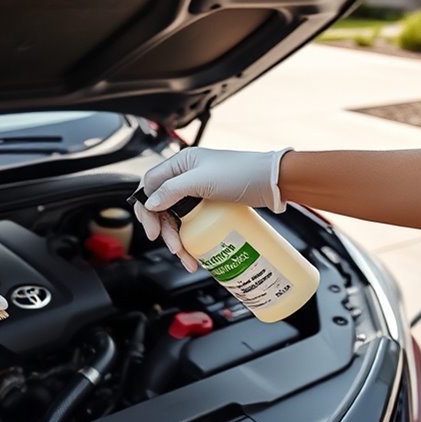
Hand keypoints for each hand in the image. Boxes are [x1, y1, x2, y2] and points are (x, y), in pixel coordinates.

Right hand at [133, 147, 290, 271]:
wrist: (274, 181)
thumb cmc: (243, 173)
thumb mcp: (202, 180)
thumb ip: (172, 190)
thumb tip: (150, 204)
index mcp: (180, 164)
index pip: (150, 186)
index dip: (147, 209)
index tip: (153, 231)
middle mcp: (185, 176)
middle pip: (162, 207)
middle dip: (166, 231)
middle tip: (174, 248)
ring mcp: (197, 191)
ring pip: (176, 218)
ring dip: (178, 240)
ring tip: (187, 257)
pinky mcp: (209, 204)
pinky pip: (191, 222)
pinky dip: (190, 238)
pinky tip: (194, 252)